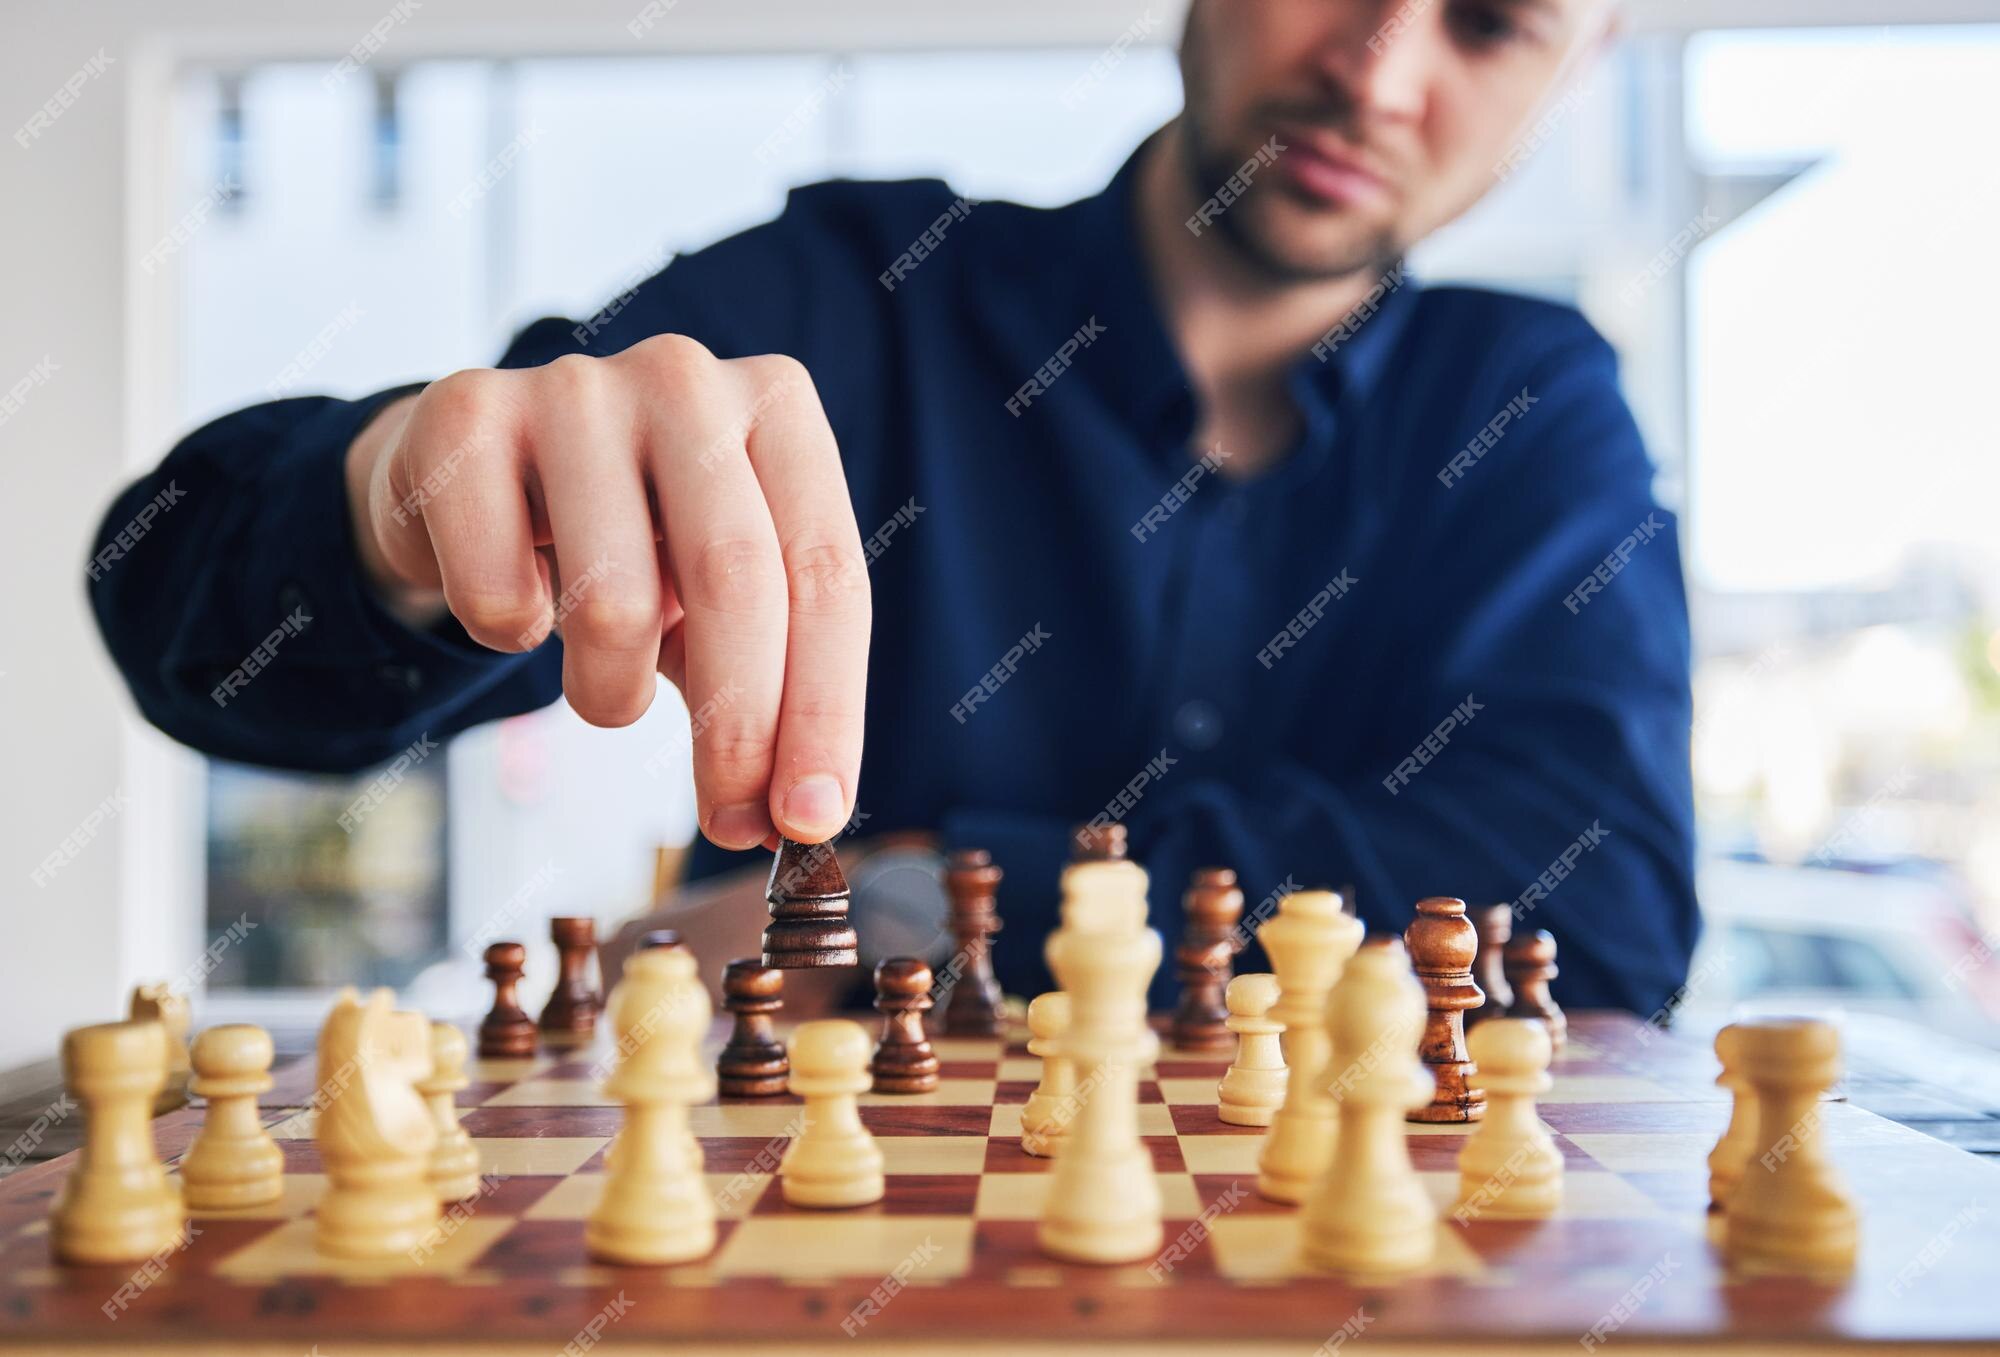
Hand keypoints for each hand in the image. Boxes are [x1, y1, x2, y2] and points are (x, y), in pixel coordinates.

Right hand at [344, 335, 869, 848]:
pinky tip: (519, 604)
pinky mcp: (466, 415)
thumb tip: (793, 816)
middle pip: (736, 582)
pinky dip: (510, 637)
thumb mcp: (720, 598)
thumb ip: (772, 688)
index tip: (810, 818)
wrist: (474, 470)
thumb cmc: (632, 544)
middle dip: (739, 731)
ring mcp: (574, 387)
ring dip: (611, 691)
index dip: (825, 710)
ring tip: (607, 683)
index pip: (828, 575)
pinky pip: (500, 595)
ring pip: (613, 602)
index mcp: (780, 410)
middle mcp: (686, 378)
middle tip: (731, 822)